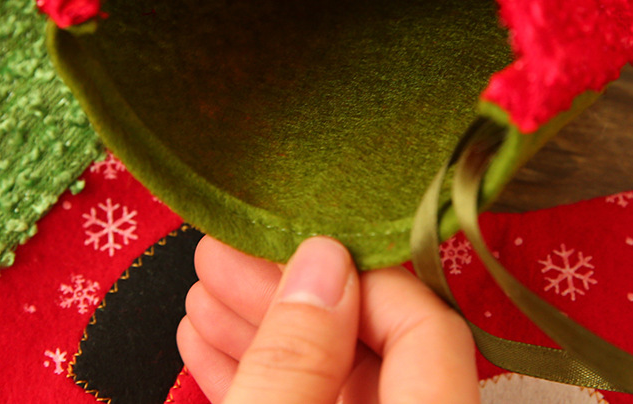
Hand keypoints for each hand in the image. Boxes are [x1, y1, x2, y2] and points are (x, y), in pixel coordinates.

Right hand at [178, 235, 479, 403]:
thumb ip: (296, 361)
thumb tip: (321, 260)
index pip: (428, 329)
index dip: (359, 277)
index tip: (290, 249)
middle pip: (375, 347)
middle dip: (290, 299)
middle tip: (222, 260)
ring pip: (337, 380)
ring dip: (267, 338)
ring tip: (204, 300)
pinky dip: (266, 384)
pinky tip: (211, 347)